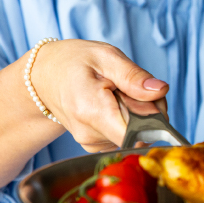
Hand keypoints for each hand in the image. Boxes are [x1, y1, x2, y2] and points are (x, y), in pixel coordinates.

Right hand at [29, 40, 168, 151]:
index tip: (149, 99)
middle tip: (134, 87)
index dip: (153, 119)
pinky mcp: (97, 145)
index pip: (136, 134)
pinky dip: (130, 121)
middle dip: (150, 110)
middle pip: (142, 133)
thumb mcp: (105, 57)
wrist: (43, 77)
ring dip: (140, 114)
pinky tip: (116, 104)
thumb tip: (160, 90)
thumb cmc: (73, 62)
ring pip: (137, 135)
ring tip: (120, 92)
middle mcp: (91, 134)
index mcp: (92, 111)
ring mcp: (93, 143)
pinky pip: (127, 137)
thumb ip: (133, 76)